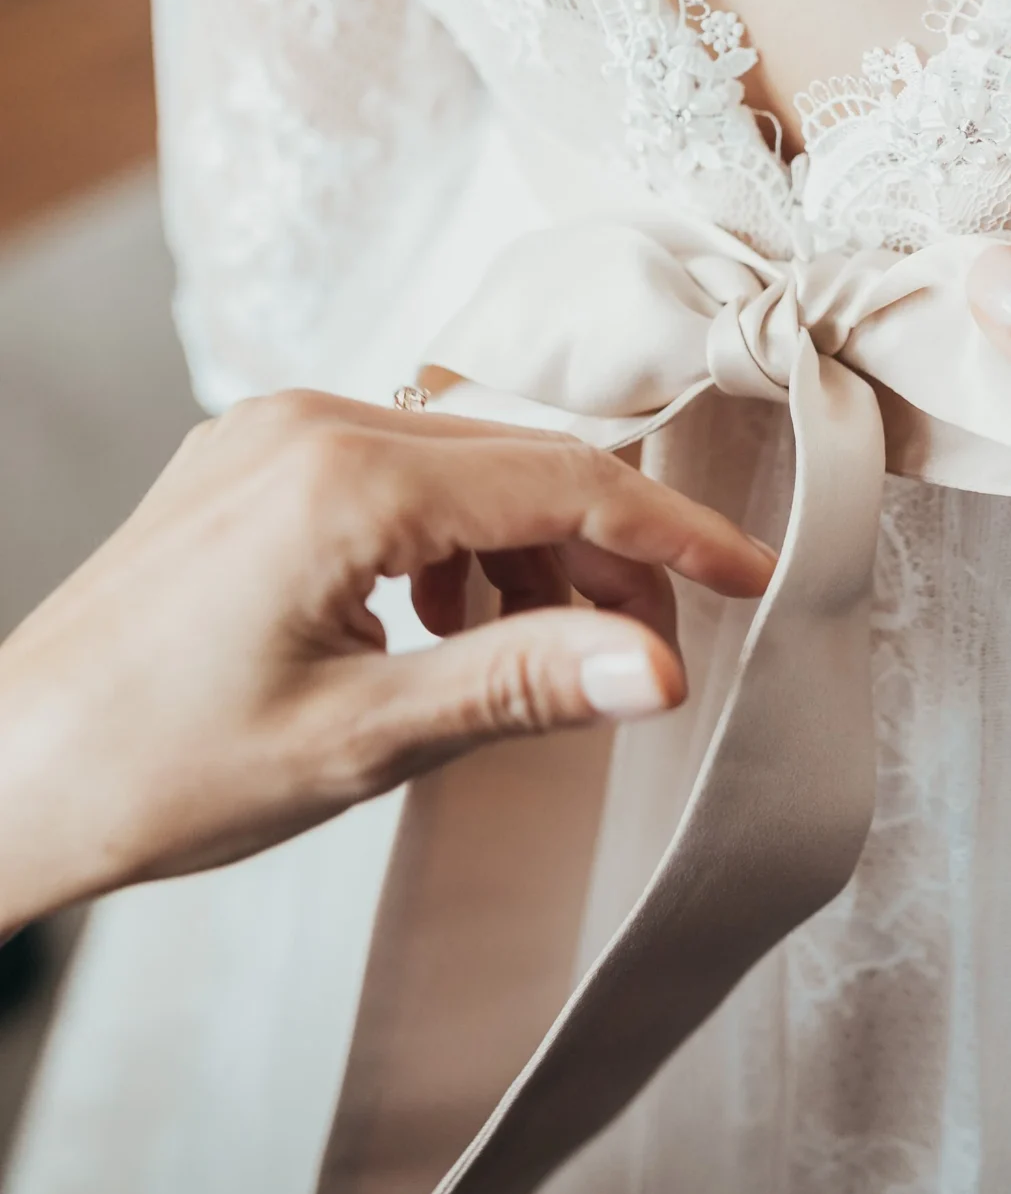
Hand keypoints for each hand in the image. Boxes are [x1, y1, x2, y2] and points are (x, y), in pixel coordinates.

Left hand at [0, 390, 772, 933]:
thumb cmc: (157, 769)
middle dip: (602, 550)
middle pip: (518, 459)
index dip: (671, 534)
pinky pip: (395, 469)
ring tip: (541, 655)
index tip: (752, 580)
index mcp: (342, 477)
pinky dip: (453, 539)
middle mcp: (310, 420)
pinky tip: (446, 626)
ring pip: (462, 462)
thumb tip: (662, 667)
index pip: (560, 479)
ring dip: (527, 547)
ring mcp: (271, 430)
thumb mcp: (360, 739)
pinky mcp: (249, 458)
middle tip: (651, 652)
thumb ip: (521, 683)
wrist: (6, 773)